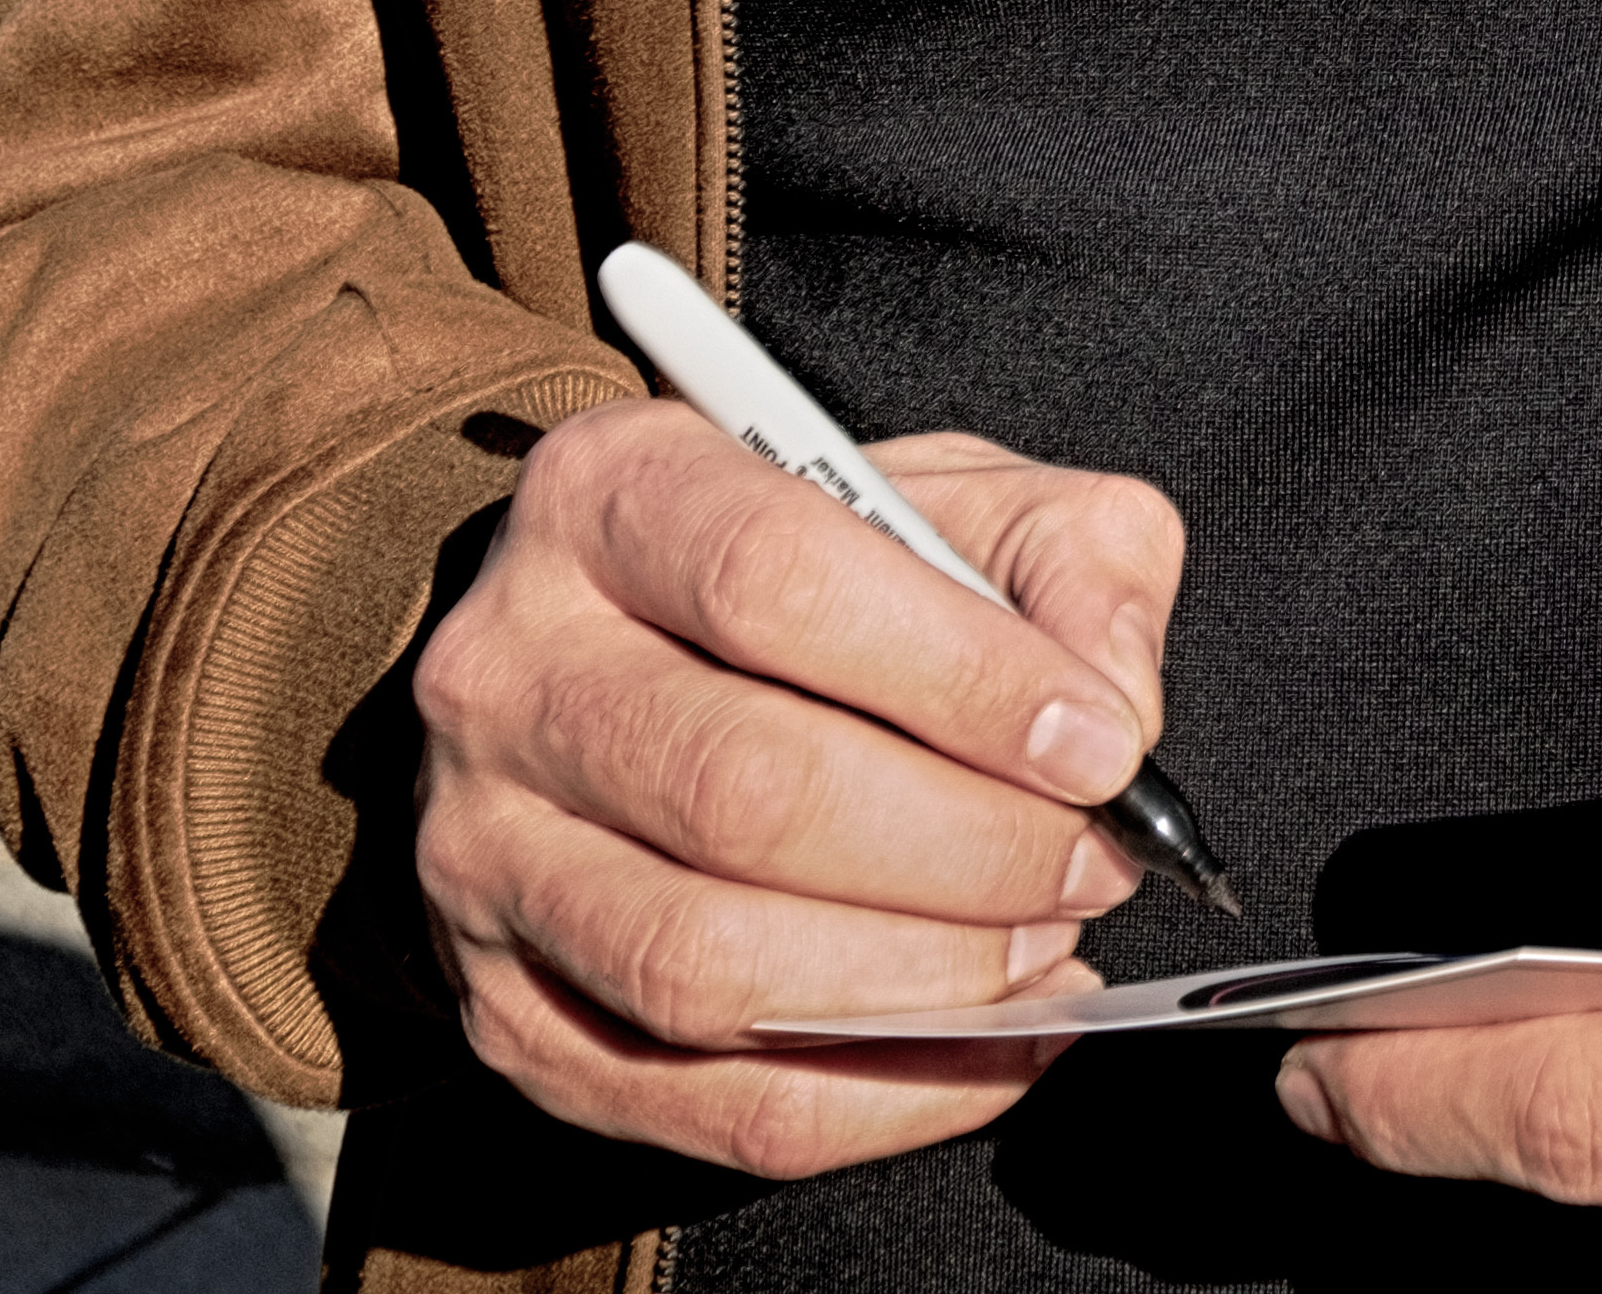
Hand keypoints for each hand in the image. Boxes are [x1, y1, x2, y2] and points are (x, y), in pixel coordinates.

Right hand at [401, 392, 1181, 1174]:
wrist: (625, 672)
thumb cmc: (812, 584)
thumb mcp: (950, 500)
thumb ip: (1067, 563)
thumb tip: (1115, 709)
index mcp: (607, 496)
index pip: (772, 579)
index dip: (958, 676)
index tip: (1098, 744)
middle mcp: (510, 675)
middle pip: (742, 790)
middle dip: (966, 850)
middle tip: (1092, 865)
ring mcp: (485, 858)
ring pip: (707, 967)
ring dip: (922, 984)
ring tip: (1045, 951)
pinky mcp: (509, 1014)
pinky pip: (706, 1104)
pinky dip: (881, 1099)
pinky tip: (991, 1042)